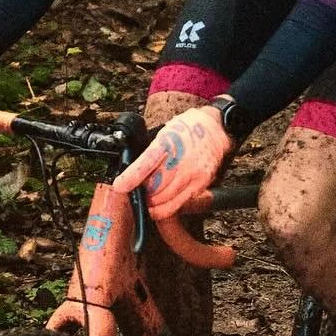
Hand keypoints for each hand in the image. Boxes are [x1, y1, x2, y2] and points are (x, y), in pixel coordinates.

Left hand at [114, 106, 231, 216]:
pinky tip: (163, 201)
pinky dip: (167, 206)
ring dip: (153, 203)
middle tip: (139, 191)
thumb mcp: (163, 134)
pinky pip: (179, 203)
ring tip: (150, 198)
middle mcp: (180, 161)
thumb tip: (132, 173)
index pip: (145, 164)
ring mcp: (192, 174)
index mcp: (167, 144)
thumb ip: (150, 154)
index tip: (120, 186)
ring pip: (165, 199)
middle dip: (143, 193)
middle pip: (154, 187)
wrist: (215, 129)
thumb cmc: (188, 129)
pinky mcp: (200, 184)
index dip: (130, 178)